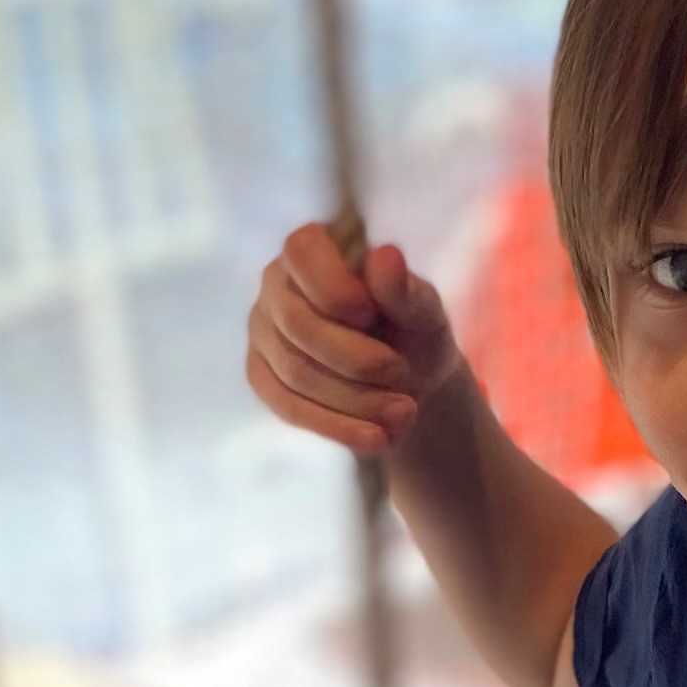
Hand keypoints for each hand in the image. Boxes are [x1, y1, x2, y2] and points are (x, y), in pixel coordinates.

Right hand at [244, 225, 463, 459]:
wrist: (406, 380)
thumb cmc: (413, 329)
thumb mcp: (424, 310)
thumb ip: (405, 289)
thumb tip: (385, 256)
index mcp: (315, 246)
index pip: (301, 251)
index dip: (332, 287)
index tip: (370, 314)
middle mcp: (276, 283)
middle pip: (297, 324)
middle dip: (354, 358)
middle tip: (402, 374)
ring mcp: (262, 331)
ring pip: (295, 373)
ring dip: (354, 400)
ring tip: (406, 413)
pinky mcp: (262, 376)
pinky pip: (289, 407)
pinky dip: (336, 427)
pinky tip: (377, 440)